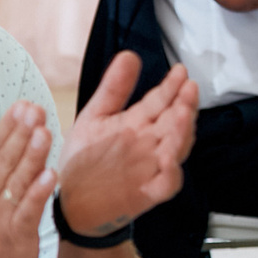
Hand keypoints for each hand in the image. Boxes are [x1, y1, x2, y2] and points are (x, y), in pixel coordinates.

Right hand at [0, 101, 55, 257]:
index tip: (23, 104)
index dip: (8, 126)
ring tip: (44, 132)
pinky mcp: (15, 235)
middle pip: (4, 160)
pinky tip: (50, 175)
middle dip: (21, 134)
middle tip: (36, 109)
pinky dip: (37, 193)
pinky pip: (27, 211)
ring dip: (30, 157)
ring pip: (16, 181)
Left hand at [55, 55, 198, 234]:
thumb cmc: (85, 161)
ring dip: (182, 132)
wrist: (69, 201)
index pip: (162, 101)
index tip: (180, 71)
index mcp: (138, 124)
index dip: (172, 86)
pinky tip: (169, 159)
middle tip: (188, 89)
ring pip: (176, 148)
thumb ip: (115, 88)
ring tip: (183, 113)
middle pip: (175, 122)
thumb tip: (130, 55)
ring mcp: (150, 168)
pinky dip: (171, 173)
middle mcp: (148, 144)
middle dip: (184, 104)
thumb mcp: (96, 116)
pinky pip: (166, 184)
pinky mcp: (146, 192)